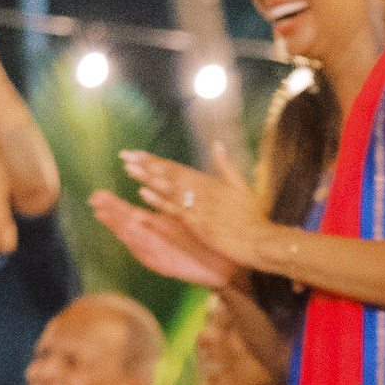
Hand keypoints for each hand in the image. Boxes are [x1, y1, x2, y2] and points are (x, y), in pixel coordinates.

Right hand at [89, 186, 239, 291]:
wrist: (228, 265)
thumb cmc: (209, 240)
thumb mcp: (189, 216)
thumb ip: (173, 201)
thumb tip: (159, 182)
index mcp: (158, 226)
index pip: (131, 213)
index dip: (114, 206)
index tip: (98, 195)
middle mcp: (155, 240)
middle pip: (128, 226)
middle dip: (111, 215)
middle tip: (95, 202)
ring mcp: (161, 253)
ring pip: (136, 240)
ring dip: (121, 229)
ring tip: (106, 218)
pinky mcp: (170, 266)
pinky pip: (152, 257)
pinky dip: (141, 247)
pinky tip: (131, 238)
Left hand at [119, 144, 266, 267]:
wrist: (259, 240)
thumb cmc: (252, 217)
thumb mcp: (241, 185)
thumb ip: (226, 165)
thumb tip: (217, 144)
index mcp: (209, 180)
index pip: (176, 167)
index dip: (155, 160)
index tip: (138, 153)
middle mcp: (200, 190)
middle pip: (168, 174)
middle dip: (145, 164)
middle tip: (125, 155)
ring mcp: (197, 207)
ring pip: (167, 189)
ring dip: (147, 177)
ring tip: (128, 168)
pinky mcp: (196, 223)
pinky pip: (173, 210)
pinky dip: (158, 200)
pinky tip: (143, 193)